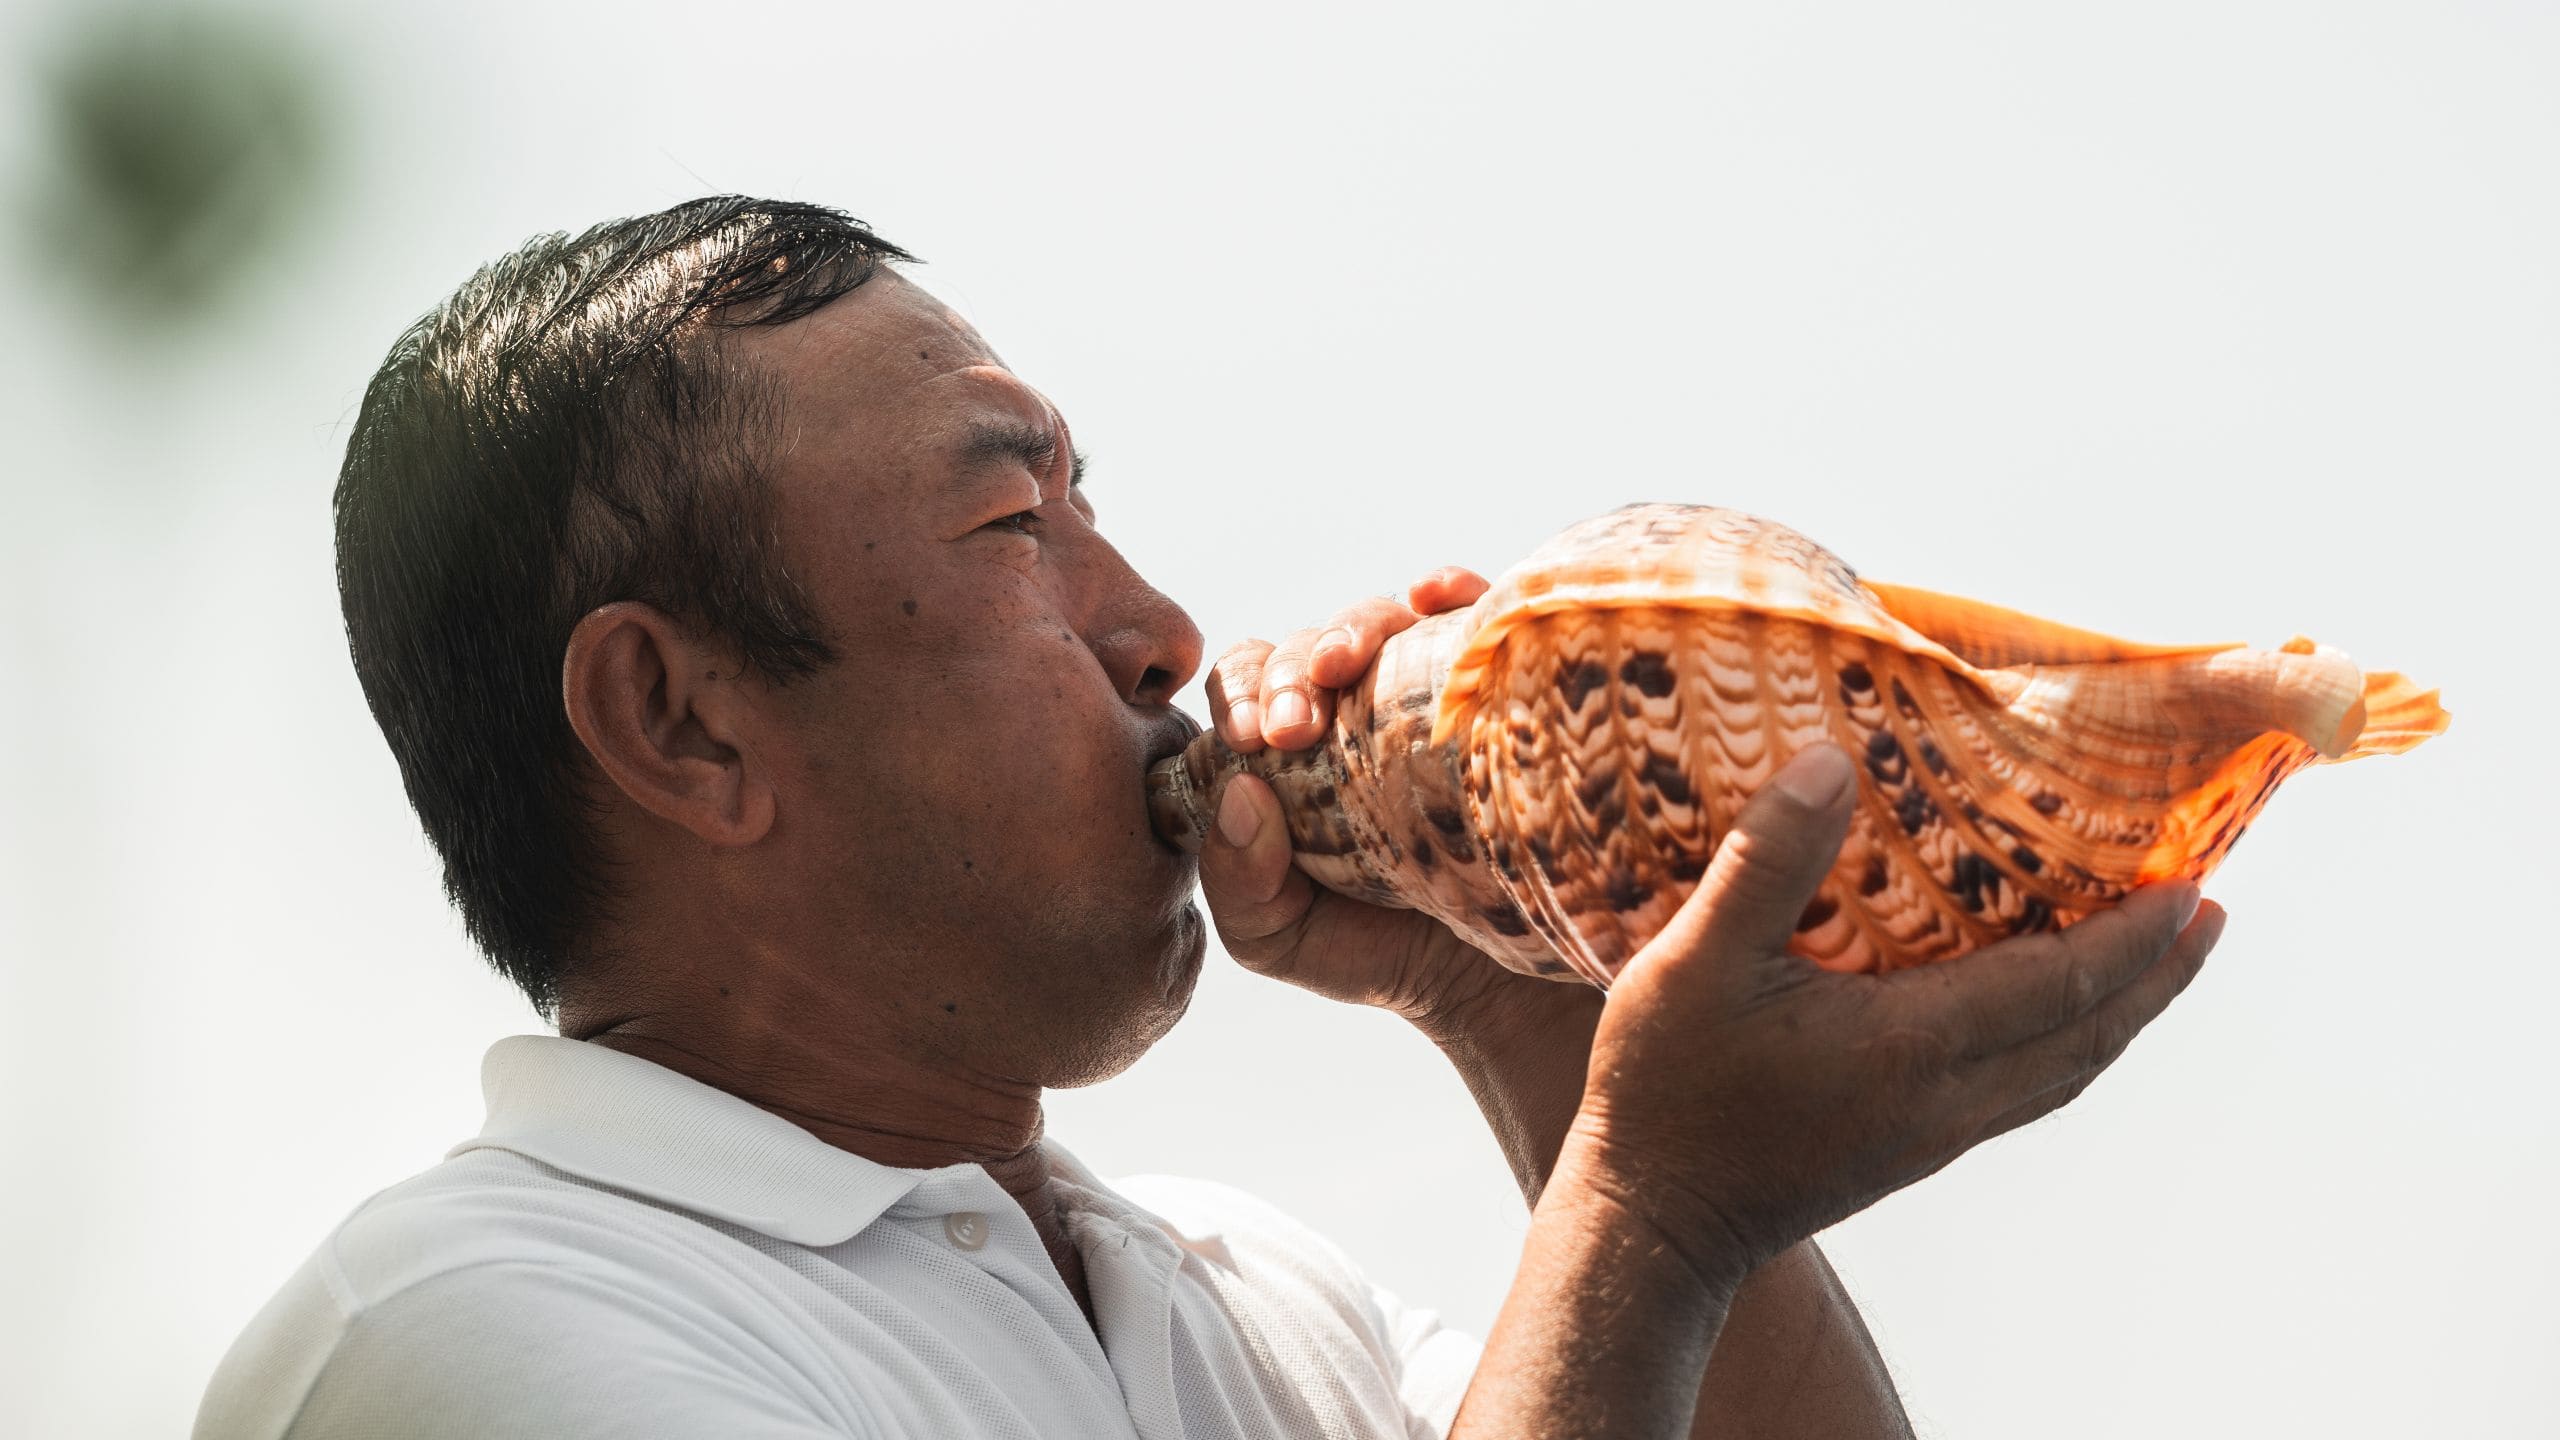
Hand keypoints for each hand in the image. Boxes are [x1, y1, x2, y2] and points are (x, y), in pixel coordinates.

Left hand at [1194, 565, 1539, 1020]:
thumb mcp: (1280, 938)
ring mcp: (1425, 691)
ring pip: (1378, 621)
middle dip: (1287, 672)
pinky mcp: (1495, 687)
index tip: (1253, 741)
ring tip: (1342, 667)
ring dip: (1353, 629)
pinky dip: (1452, 591)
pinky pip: (1473, 616)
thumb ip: (1236, 883)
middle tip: (1292, 725)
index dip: (1240, 696)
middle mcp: (1350, 708)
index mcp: (1285, 751)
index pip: (1244, 685)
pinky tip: (1438, 597)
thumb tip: (1238, 792)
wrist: (1500, 982)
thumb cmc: (1376, 952)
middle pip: (1304, 647)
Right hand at [1562, 743, 2226, 1294]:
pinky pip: (2025, 1091)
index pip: (2062, 985)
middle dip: (2158, 975)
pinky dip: (2069, 1045)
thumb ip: (1765, 862)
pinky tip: (2051, 1020)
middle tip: (2209, 910)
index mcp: (1914, 1047)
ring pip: (2066, 1072)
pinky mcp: (1909, 1152)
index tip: (2194, 881)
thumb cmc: (1666, 1091)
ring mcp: (1934, 1135)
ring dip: (2123, 1014)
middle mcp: (1948, 1099)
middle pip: (2091, 1037)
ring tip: (2159, 959)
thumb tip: (1830, 762)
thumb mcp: (1694, 962)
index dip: (2136, 936)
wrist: (1651, 1224)